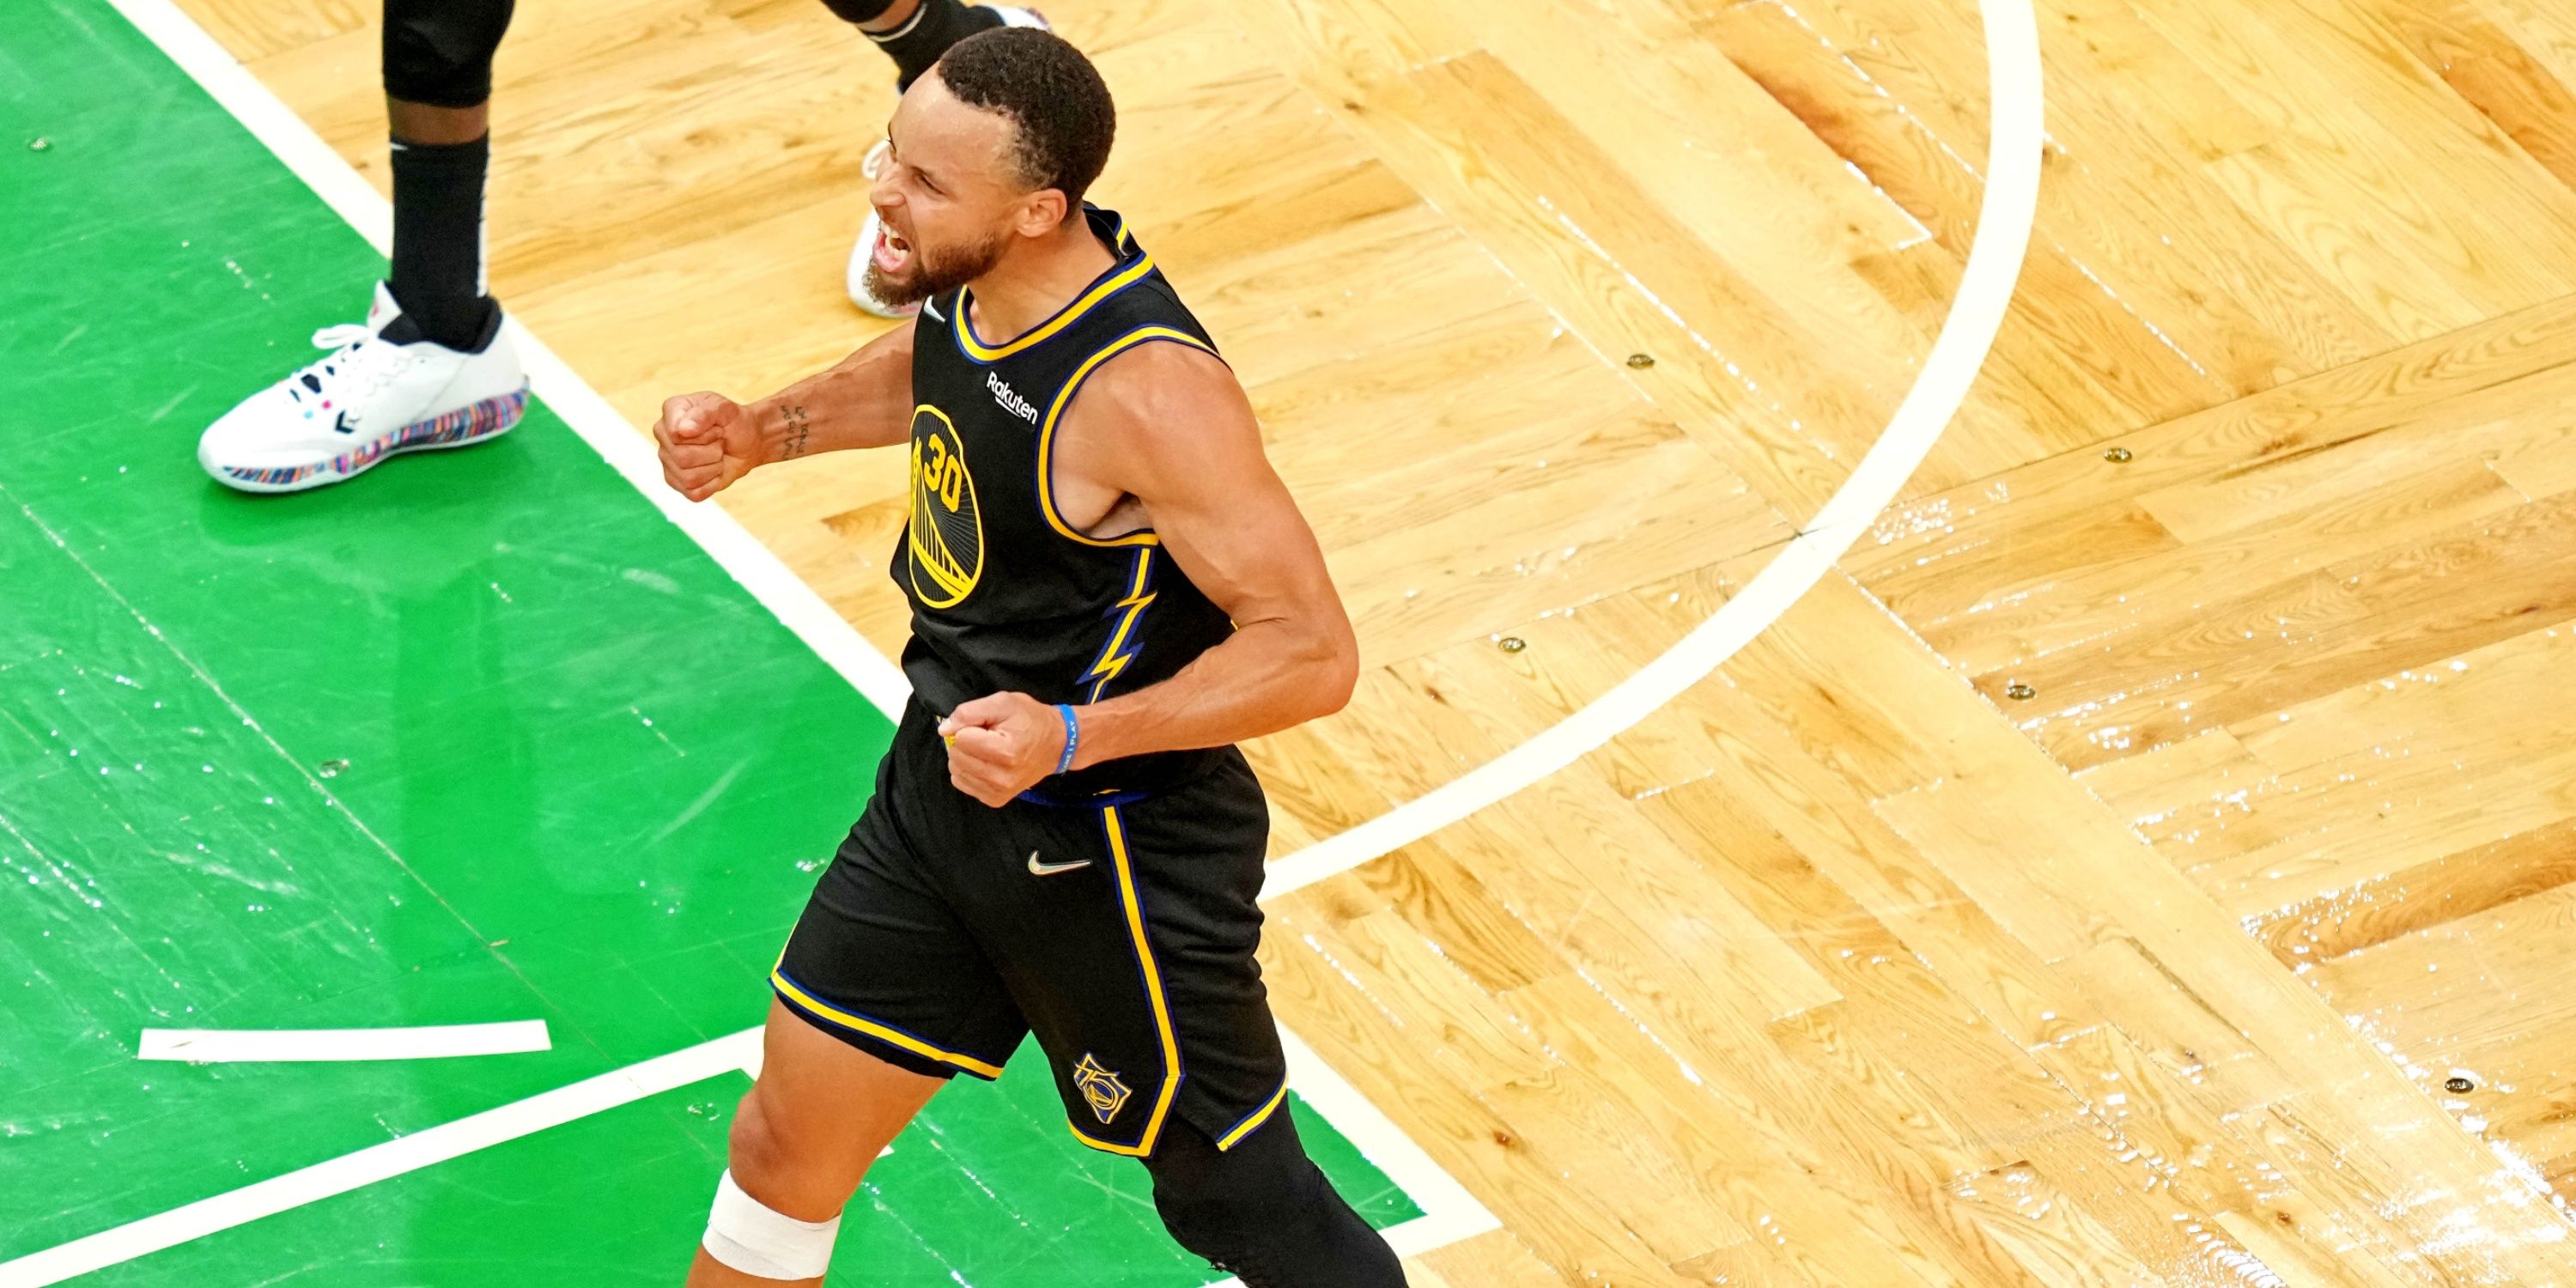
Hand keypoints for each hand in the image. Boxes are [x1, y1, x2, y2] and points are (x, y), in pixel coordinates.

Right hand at [654, 392, 761, 500]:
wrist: (748, 442)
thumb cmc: (733, 421)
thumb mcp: (725, 409)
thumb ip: (704, 414)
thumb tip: (682, 431)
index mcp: (671, 411)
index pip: (676, 433)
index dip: (704, 435)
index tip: (717, 427)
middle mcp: (664, 436)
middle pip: (681, 457)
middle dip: (712, 452)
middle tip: (720, 442)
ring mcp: (668, 461)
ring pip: (688, 477)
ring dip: (714, 467)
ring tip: (717, 455)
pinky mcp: (678, 483)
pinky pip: (694, 493)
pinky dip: (712, 484)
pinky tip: (715, 470)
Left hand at [938, 692, 1069, 807]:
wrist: (1058, 744)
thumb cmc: (1031, 720)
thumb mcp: (1003, 703)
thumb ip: (969, 713)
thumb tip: (944, 729)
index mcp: (1005, 752)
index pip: (960, 739)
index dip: (970, 727)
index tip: (988, 726)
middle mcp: (1001, 777)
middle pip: (956, 757)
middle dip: (966, 742)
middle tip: (988, 736)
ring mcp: (999, 792)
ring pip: (956, 772)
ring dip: (966, 758)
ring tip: (988, 750)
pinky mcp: (996, 799)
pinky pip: (963, 783)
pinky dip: (970, 771)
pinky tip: (987, 763)